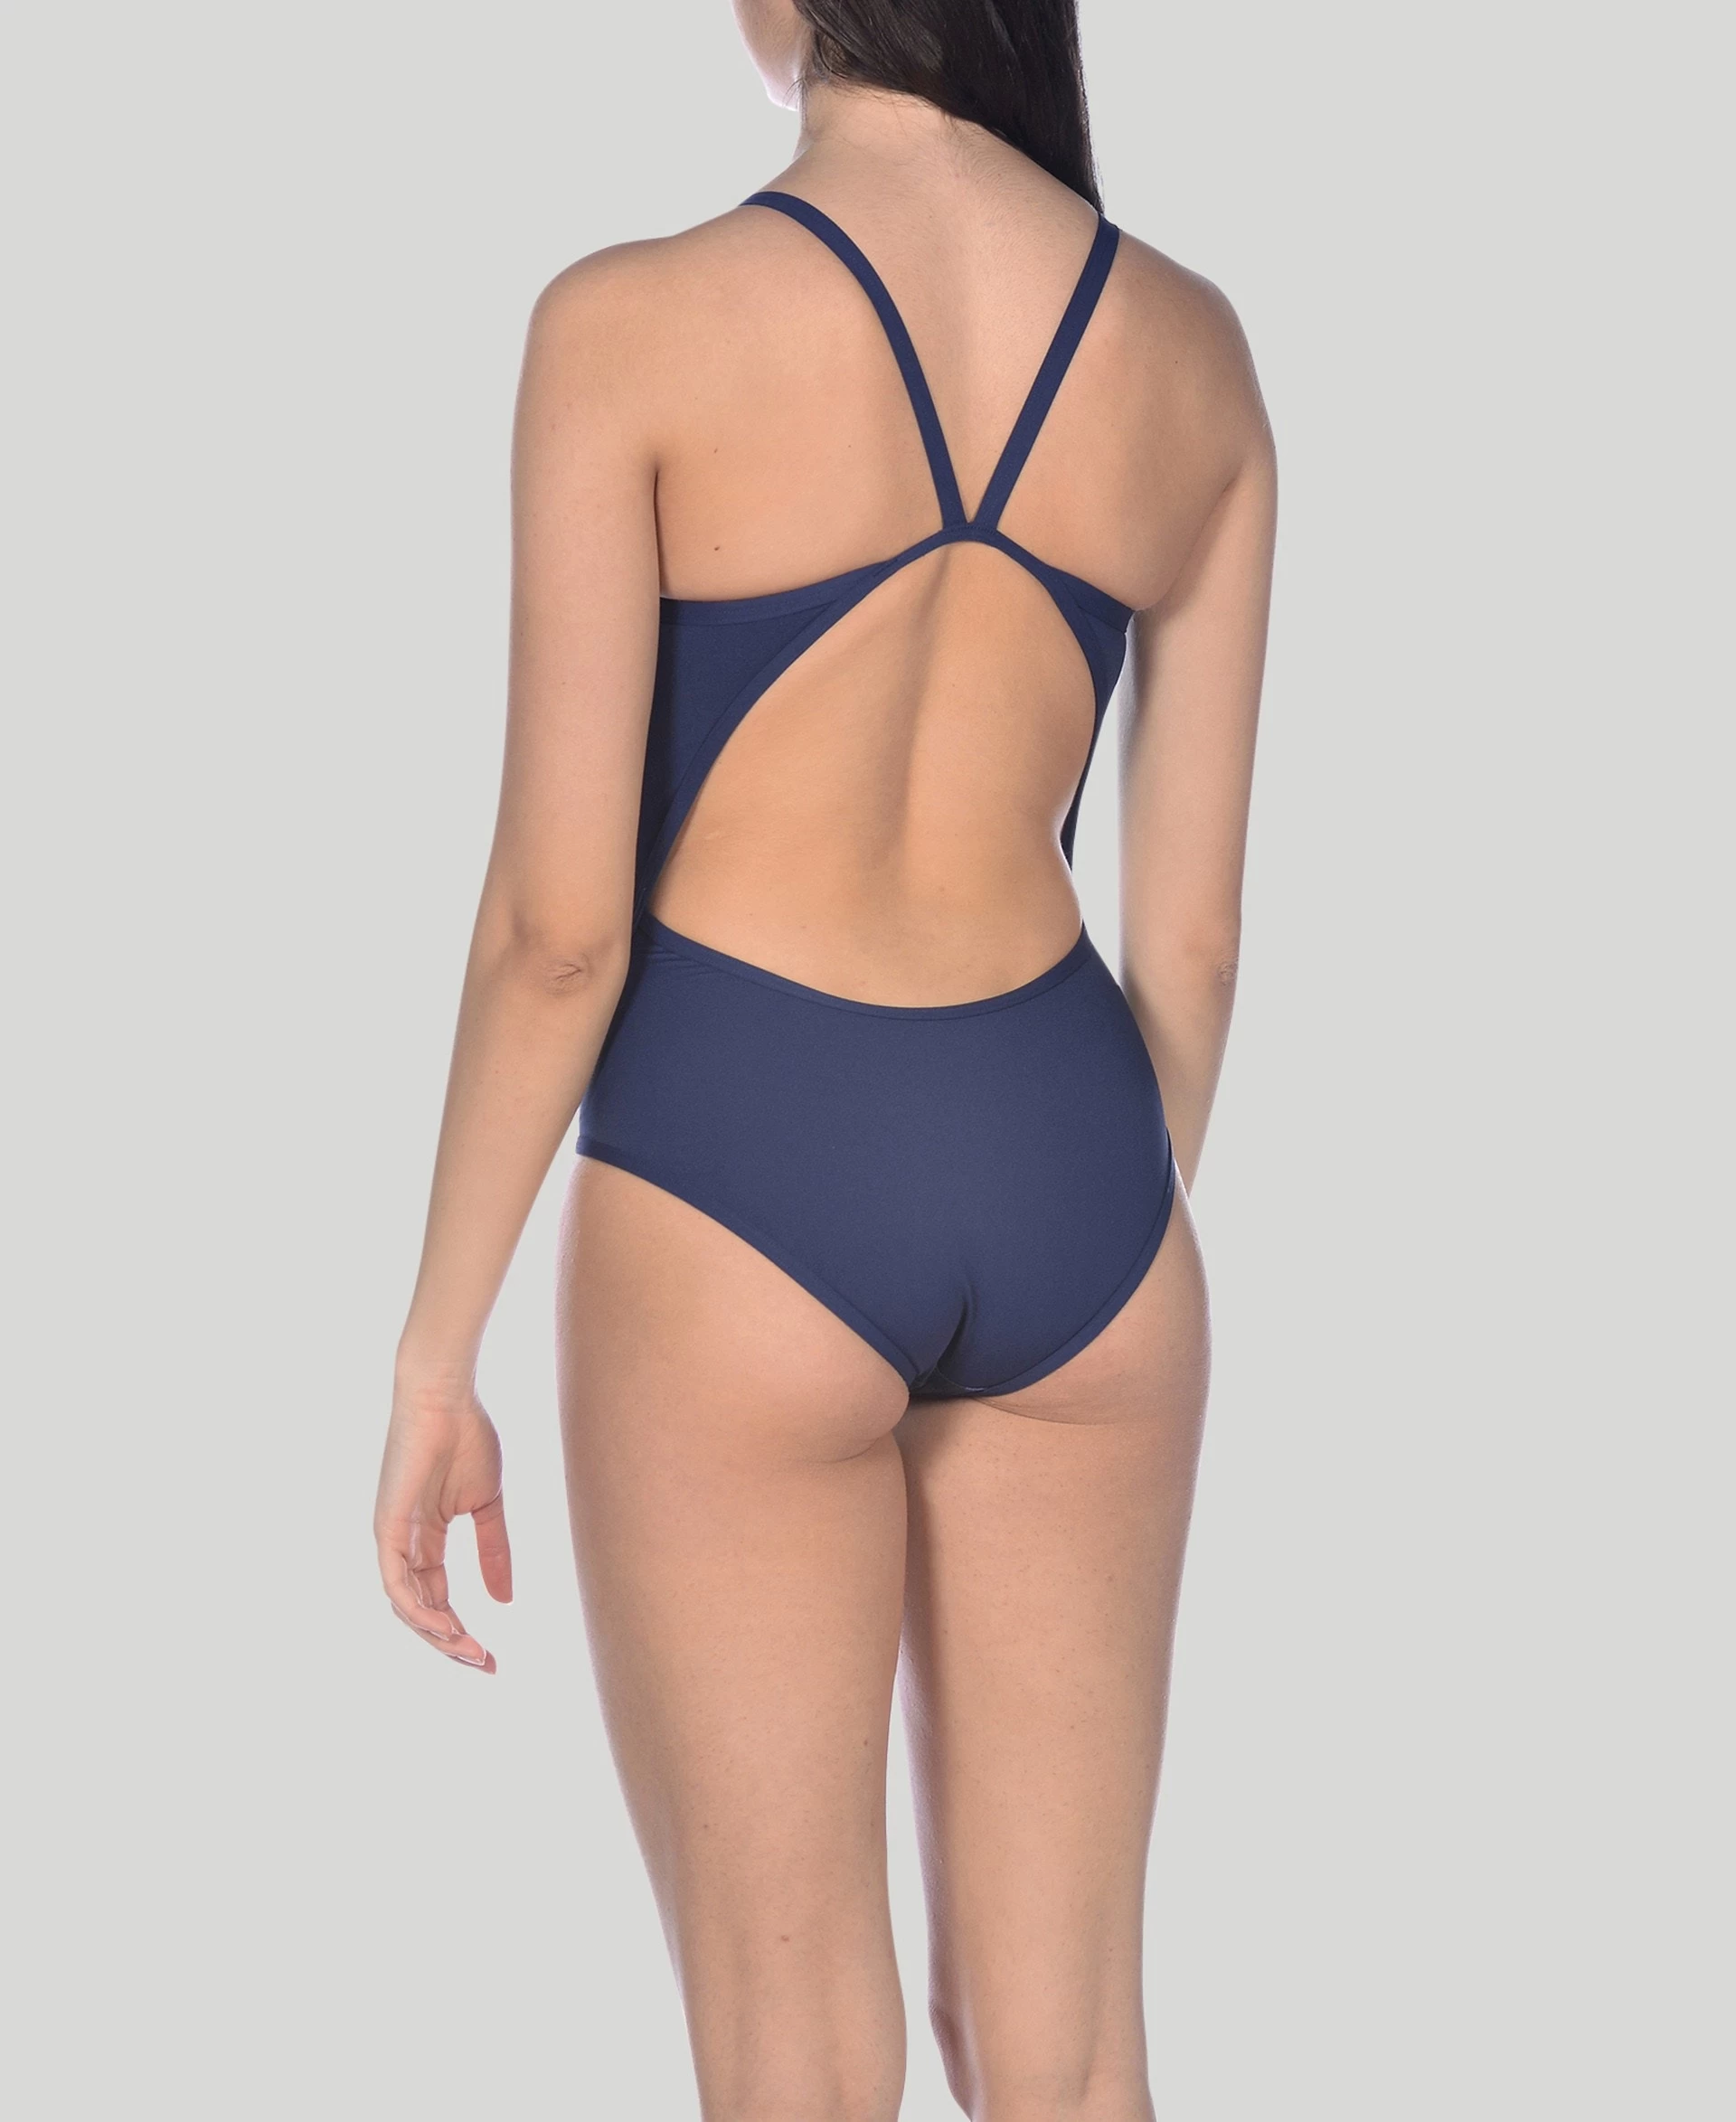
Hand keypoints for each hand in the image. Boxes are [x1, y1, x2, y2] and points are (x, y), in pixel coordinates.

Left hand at [374, 1379, 512, 1672]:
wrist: (447, 1396)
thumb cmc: (467, 1437)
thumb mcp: (487, 1505)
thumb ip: (494, 1551)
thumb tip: (504, 1601)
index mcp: (425, 1539)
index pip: (437, 1599)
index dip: (462, 1631)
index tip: (492, 1657)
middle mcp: (403, 1544)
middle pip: (420, 1611)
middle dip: (451, 1644)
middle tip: (485, 1665)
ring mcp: (392, 1537)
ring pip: (406, 1606)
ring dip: (438, 1635)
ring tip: (470, 1652)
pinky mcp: (386, 1527)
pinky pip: (395, 1583)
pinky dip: (418, 1610)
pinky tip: (446, 1627)